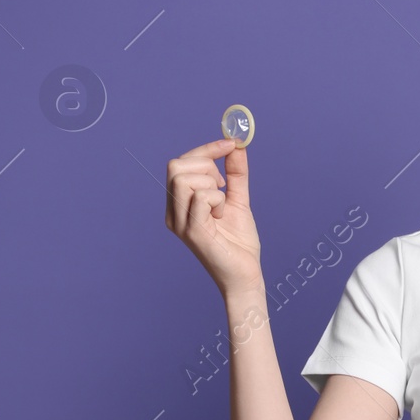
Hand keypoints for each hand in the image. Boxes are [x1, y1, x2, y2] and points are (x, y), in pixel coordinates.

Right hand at [164, 137, 261, 295]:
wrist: (246, 276)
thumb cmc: (239, 243)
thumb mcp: (238, 200)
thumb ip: (235, 173)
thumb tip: (236, 145)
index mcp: (178, 205)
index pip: (179, 164)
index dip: (205, 150)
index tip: (230, 144)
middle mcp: (173, 213)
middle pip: (176, 166)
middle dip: (206, 164)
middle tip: (224, 185)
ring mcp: (180, 223)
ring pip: (184, 179)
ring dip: (212, 184)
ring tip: (222, 205)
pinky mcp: (193, 231)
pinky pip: (201, 196)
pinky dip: (218, 199)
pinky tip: (222, 216)